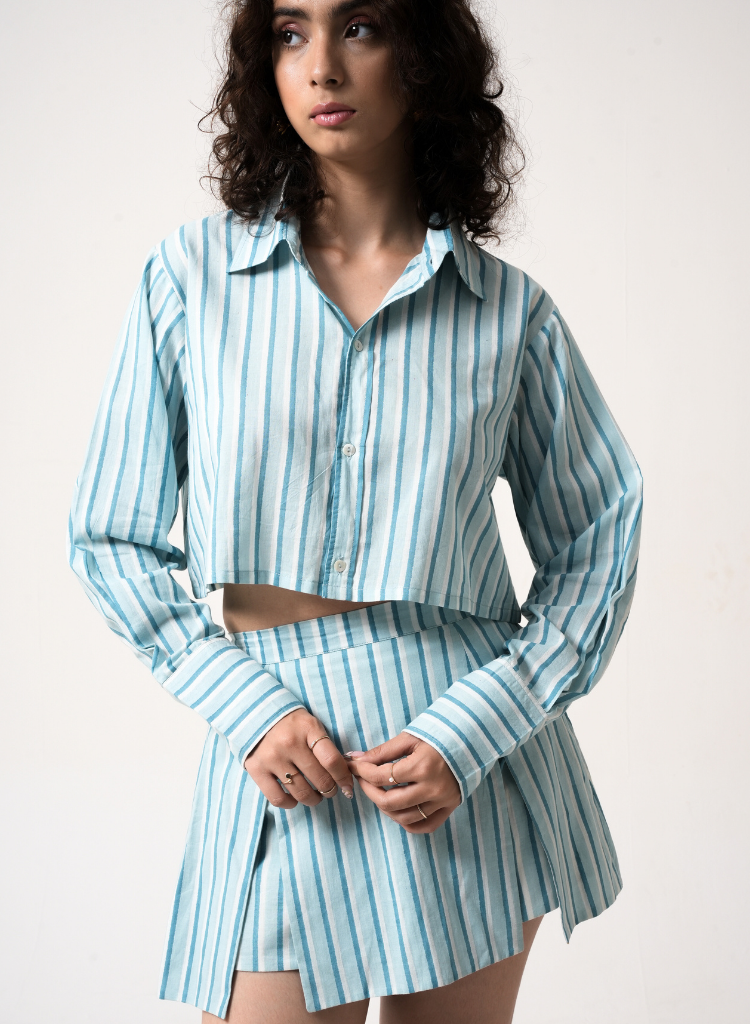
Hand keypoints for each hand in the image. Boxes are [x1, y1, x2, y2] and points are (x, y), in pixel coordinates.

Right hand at [243, 708, 354, 808]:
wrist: (255, 715)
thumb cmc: (291, 723)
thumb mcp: (311, 725)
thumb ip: (326, 747)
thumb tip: (343, 775)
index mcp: (308, 729)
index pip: (332, 760)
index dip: (343, 778)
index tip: (347, 786)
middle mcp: (290, 744)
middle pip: (320, 779)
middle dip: (330, 790)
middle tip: (330, 790)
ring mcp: (272, 758)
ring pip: (301, 792)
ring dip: (313, 799)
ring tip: (315, 795)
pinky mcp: (257, 770)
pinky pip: (278, 798)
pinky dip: (291, 803)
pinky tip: (295, 798)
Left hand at [346, 733, 460, 832]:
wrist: (471, 740)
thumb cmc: (439, 734)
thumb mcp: (410, 738)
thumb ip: (382, 751)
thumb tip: (357, 759)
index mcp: (422, 766)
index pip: (382, 776)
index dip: (363, 772)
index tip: (354, 766)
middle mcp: (433, 788)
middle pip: (389, 802)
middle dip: (369, 791)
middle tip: (363, 780)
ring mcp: (443, 801)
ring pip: (404, 817)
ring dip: (385, 808)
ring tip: (380, 792)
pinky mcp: (450, 808)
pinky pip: (425, 826)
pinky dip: (407, 822)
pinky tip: (398, 810)